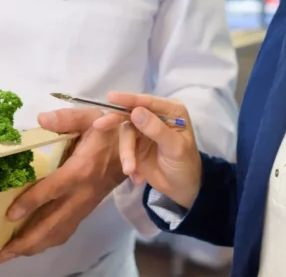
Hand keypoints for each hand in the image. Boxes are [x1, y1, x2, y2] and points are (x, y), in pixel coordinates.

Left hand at [0, 107, 125, 263]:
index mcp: (81, 170)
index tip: (9, 215)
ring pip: (59, 232)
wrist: (138, 148)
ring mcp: (85, 204)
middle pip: (54, 224)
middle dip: (27, 241)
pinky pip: (66, 230)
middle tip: (2, 253)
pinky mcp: (86, 209)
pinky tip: (33, 244)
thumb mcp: (91, 117)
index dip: (31, 203)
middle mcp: (82, 193)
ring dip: (35, 246)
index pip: (53, 190)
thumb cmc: (110, 131)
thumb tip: (41, 119)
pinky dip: (47, 241)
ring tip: (10, 253)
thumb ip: (67, 118)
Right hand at [91, 92, 201, 209]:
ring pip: (126, 134)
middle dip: (116, 121)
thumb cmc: (185, 164)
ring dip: (126, 153)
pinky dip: (128, 162)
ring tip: (130, 170)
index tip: (111, 97)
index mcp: (170, 110)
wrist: (182, 188)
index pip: (147, 101)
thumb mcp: (175, 147)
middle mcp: (154, 116)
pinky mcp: (135, 145)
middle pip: (130, 113)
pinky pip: (125, 148)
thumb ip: (156, 129)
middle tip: (100, 125)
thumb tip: (136, 112)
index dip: (128, 99)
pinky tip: (138, 176)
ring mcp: (143, 130)